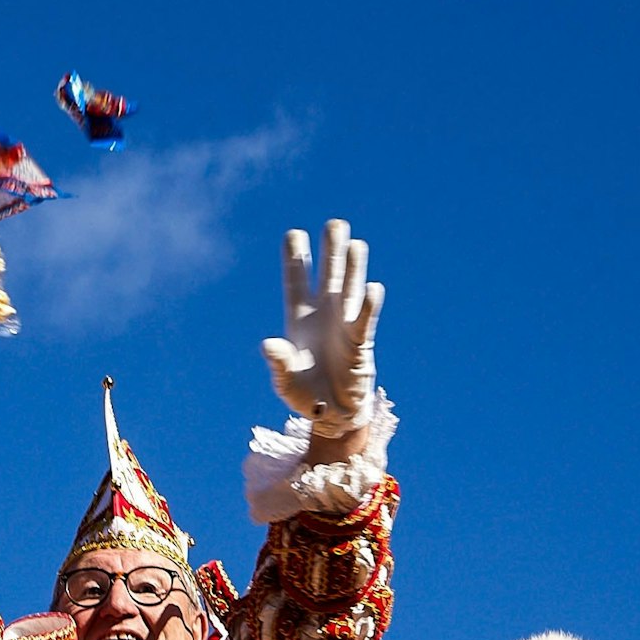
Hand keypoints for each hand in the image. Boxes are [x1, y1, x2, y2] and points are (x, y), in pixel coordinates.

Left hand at [262, 219, 384, 437]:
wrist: (333, 415)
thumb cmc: (306, 395)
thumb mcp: (284, 381)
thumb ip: (277, 362)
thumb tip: (268, 345)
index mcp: (300, 319)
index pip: (296, 283)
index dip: (295, 259)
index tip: (293, 234)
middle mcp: (324, 316)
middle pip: (328, 276)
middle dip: (331, 251)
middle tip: (335, 224)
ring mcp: (343, 325)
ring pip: (349, 290)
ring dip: (352, 269)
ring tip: (355, 244)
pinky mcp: (360, 342)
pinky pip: (364, 320)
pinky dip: (366, 305)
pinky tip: (371, 288)